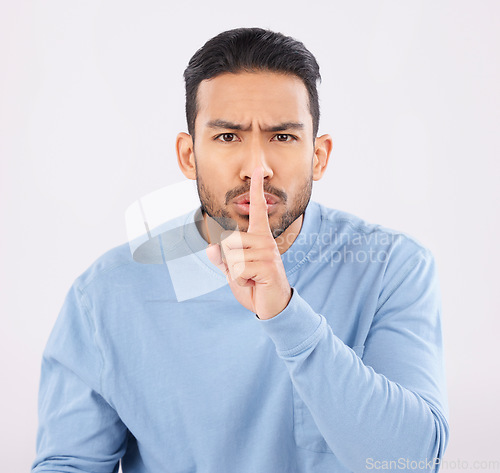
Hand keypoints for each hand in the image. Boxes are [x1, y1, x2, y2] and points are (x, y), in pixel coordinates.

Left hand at [206, 167, 291, 319]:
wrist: (272, 307)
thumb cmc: (253, 285)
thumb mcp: (233, 271)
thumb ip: (222, 259)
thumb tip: (212, 247)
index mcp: (259, 237)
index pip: (258, 210)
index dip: (257, 190)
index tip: (258, 170)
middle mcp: (265, 241)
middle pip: (228, 240)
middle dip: (229, 261)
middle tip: (246, 272)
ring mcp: (267, 253)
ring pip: (231, 255)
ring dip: (234, 272)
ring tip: (251, 278)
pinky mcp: (267, 266)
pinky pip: (238, 269)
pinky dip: (240, 281)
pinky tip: (254, 284)